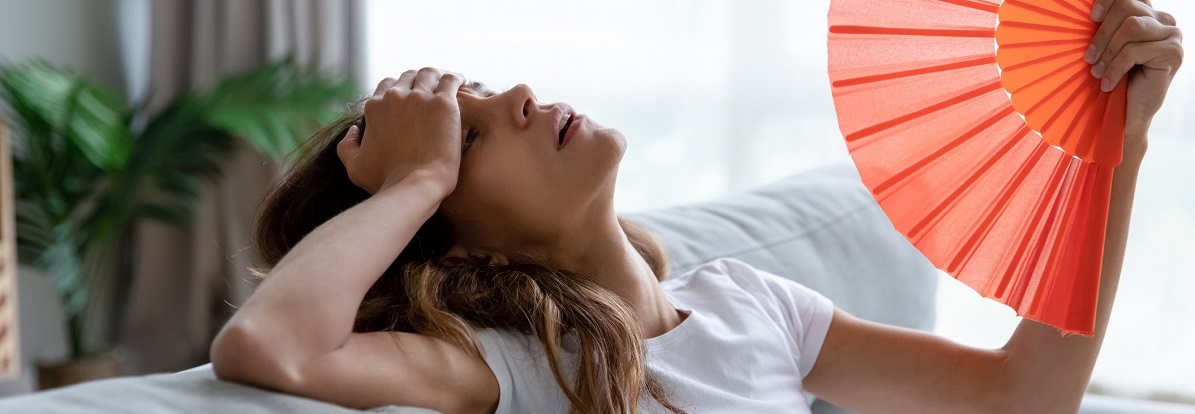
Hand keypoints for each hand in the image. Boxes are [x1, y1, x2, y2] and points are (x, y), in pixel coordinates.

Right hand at [337, 68, 466, 196]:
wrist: (415, 186)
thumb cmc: (387, 181)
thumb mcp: (355, 167)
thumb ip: (347, 146)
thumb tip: (354, 130)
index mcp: (375, 107)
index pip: (387, 86)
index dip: (400, 90)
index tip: (411, 98)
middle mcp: (394, 97)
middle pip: (409, 76)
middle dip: (419, 80)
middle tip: (432, 90)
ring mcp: (419, 98)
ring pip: (429, 73)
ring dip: (437, 76)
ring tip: (448, 84)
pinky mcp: (443, 104)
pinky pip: (450, 79)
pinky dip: (456, 78)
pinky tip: (463, 83)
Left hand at [1086, 0, 1182, 153]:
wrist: (1127, 113)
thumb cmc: (1113, 78)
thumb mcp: (1107, 47)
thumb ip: (1106, 26)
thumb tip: (1090, 9)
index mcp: (1149, 15)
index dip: (1109, 1)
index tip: (1092, 17)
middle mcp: (1165, 21)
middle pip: (1128, 8)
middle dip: (1103, 33)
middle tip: (1089, 57)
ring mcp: (1173, 36)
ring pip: (1132, 27)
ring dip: (1108, 51)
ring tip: (1097, 72)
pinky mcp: (1173, 54)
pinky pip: (1134, 51)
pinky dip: (1115, 68)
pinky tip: (1107, 83)